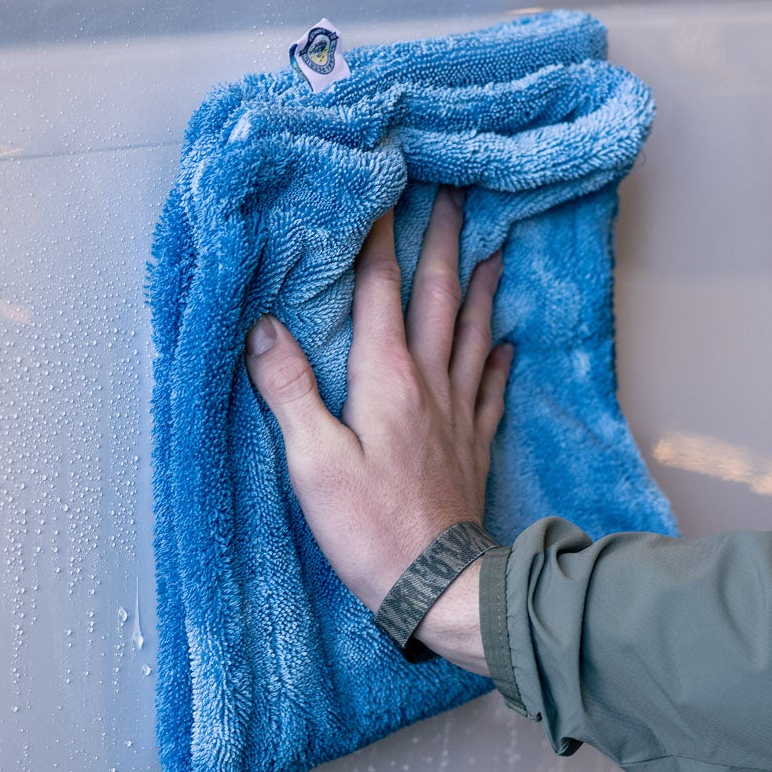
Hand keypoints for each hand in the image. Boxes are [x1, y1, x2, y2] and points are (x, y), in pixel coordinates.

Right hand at [245, 186, 509, 673]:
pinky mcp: (473, 445)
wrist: (439, 586)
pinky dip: (499, 358)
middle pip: (439, 296)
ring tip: (493, 248)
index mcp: (385, 377)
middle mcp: (428, 382)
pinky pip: (490, 387)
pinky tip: (507, 343)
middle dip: (443, 241)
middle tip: (454, 193)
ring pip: (474, 332)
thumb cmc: (370, 529)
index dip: (379, 236)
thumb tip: (264, 327)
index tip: (386, 186)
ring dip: (481, 286)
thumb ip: (290, 390)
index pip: (379, 290)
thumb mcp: (314, 461)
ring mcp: (457, 413)